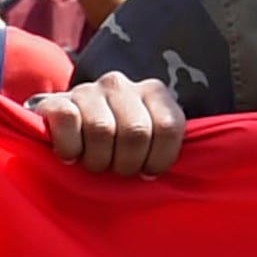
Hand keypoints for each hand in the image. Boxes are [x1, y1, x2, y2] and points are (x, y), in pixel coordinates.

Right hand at [34, 71, 182, 177]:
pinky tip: (71, 155)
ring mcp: (88, 90)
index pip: (168, 127)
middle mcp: (121, 84)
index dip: (159, 159)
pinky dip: (70, 149)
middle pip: (135, 132)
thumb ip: (168, 146)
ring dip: (97, 161)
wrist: (65, 131)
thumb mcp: (150, 143)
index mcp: (153, 92)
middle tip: (117, 170)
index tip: (148, 171)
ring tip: (95, 164)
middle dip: (127, 164)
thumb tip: (199, 168)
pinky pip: (69, 123)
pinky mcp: (58, 100)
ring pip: (102, 131)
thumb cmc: (116, 147)